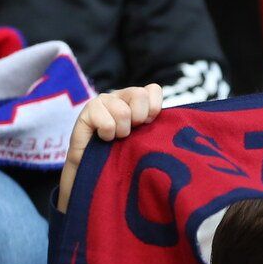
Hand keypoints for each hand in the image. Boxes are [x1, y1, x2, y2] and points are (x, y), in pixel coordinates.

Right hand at [56, 84, 161, 213]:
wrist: (98, 173)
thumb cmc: (126, 157)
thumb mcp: (147, 140)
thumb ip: (158, 127)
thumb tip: (175, 125)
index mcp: (137, 101)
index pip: (153, 90)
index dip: (154, 108)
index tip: (148, 125)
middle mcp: (120, 97)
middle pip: (139, 94)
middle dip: (138, 119)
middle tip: (131, 134)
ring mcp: (103, 102)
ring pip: (123, 110)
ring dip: (122, 131)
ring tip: (116, 139)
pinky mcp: (87, 112)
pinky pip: (106, 121)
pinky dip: (107, 134)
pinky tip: (104, 139)